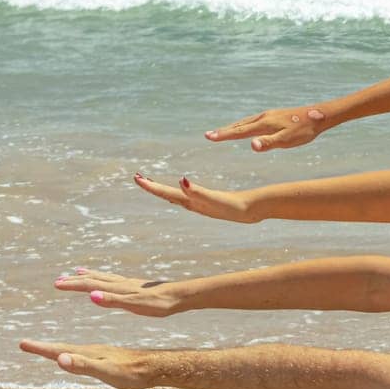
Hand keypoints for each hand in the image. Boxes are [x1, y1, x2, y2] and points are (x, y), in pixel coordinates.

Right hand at [19, 339, 155, 388]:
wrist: (155, 367)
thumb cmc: (131, 372)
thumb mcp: (105, 371)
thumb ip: (83, 365)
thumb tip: (60, 358)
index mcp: (88, 353)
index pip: (59, 350)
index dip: (40, 348)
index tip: (22, 343)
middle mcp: (92, 350)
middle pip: (63, 347)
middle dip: (43, 347)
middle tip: (24, 344)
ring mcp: (100, 353)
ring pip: (74, 348)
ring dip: (57, 348)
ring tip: (46, 348)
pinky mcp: (108, 357)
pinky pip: (85, 352)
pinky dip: (74, 351)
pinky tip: (78, 354)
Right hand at [55, 268, 182, 316]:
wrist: (180, 296)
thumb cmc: (158, 304)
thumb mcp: (135, 306)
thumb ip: (113, 301)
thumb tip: (90, 295)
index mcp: (118, 289)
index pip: (90, 285)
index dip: (73, 285)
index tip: (57, 284)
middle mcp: (121, 283)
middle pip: (94, 280)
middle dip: (76, 280)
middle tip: (59, 280)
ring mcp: (129, 284)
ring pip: (104, 278)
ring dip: (89, 276)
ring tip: (78, 272)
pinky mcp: (137, 286)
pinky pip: (115, 280)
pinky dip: (105, 278)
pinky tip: (108, 281)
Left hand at [134, 172, 255, 222]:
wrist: (253, 211)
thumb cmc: (235, 206)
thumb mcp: (215, 198)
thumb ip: (197, 192)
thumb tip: (180, 181)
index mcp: (191, 202)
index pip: (165, 192)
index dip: (150, 186)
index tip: (136, 178)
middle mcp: (192, 204)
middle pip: (166, 194)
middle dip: (152, 186)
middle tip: (138, 177)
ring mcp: (200, 204)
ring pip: (175, 196)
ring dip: (162, 189)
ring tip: (152, 182)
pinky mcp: (208, 202)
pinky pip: (187, 196)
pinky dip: (178, 190)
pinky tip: (182, 188)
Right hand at [205, 106, 330, 151]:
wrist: (320, 116)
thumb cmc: (304, 130)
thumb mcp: (288, 140)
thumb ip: (269, 143)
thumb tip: (252, 145)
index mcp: (264, 124)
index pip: (239, 131)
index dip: (223, 135)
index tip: (208, 137)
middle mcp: (264, 117)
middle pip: (239, 125)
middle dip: (224, 131)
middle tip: (208, 135)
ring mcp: (269, 115)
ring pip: (246, 122)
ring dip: (233, 127)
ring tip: (223, 132)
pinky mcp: (275, 115)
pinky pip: (254, 121)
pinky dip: (244, 125)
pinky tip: (248, 128)